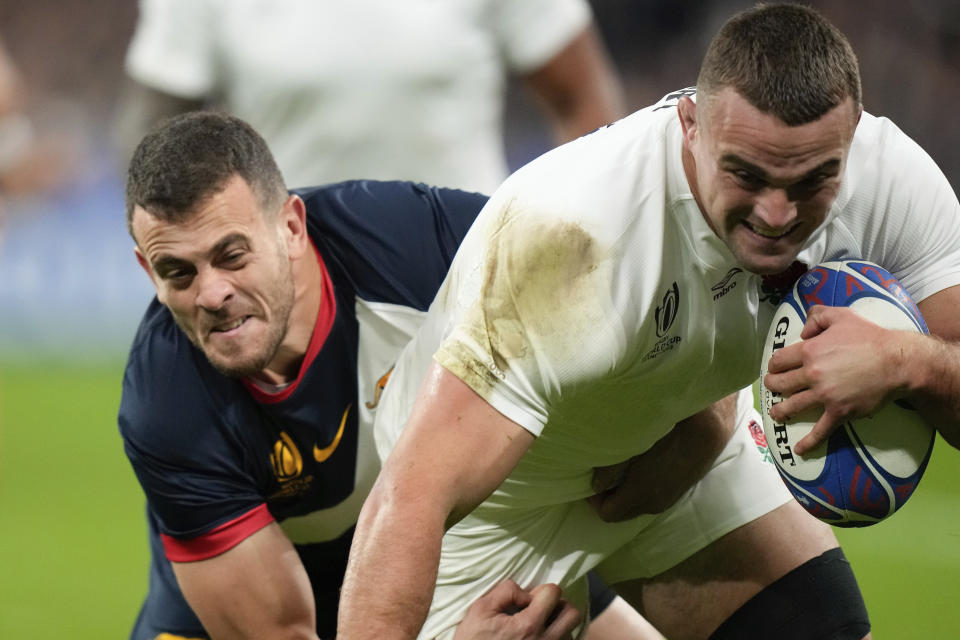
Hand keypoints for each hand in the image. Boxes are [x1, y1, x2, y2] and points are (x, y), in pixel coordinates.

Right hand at [453, 580, 580, 639]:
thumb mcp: (481, 609)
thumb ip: (506, 591)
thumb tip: (526, 592)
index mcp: (529, 625)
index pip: (554, 593)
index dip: (540, 591)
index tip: (527, 600)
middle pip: (572, 614)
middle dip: (558, 606)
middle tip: (541, 610)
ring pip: (571, 632)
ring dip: (558, 625)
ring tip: (539, 627)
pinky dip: (556, 639)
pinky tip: (539, 638)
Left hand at [588, 395, 736, 520]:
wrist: (706, 429)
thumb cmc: (665, 432)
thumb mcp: (632, 447)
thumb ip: (610, 468)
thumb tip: (594, 484)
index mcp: (640, 495)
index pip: (607, 512)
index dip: (594, 498)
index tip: (588, 480)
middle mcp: (653, 503)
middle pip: (620, 513)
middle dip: (607, 496)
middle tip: (600, 475)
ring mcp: (666, 500)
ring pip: (635, 507)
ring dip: (623, 493)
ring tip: (617, 470)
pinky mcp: (676, 493)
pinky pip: (649, 499)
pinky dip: (637, 490)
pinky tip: (637, 468)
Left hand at [764, 305, 911, 454]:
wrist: (897, 362)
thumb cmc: (870, 337)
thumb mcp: (841, 316)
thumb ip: (817, 317)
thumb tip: (802, 331)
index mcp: (809, 351)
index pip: (779, 361)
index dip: (774, 365)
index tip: (775, 369)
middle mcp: (812, 374)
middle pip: (781, 384)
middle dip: (773, 386)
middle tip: (773, 388)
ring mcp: (824, 395)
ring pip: (792, 406)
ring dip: (780, 411)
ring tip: (776, 413)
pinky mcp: (839, 412)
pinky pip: (820, 430)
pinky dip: (808, 442)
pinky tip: (799, 450)